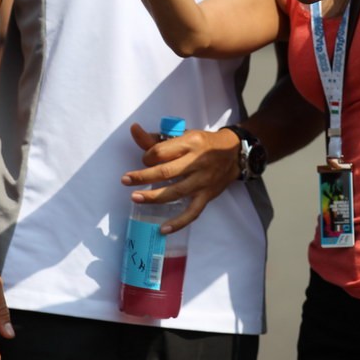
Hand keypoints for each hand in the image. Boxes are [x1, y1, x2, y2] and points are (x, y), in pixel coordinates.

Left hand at [120, 123, 240, 232]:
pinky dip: (178, 222)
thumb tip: (134, 130)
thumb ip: (158, 138)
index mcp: (190, 142)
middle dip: (142, 177)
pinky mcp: (208, 195)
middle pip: (166, 172)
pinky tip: (163, 228)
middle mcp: (197, 161)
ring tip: (135, 197)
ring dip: (153, 197)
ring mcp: (203, 180)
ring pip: (175, 192)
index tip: (144, 160)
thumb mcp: (184, 134)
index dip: (148, 157)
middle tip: (125, 180)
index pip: (162, 151)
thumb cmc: (203, 143)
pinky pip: (193, 212)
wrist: (234, 152)